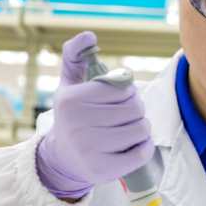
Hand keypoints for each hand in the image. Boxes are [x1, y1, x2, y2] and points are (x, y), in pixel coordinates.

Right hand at [36, 31, 154, 198]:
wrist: (62, 158)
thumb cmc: (74, 115)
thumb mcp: (69, 84)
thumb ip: (76, 55)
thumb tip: (89, 34)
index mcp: (71, 100)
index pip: (123, 88)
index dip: (126, 92)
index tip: (115, 99)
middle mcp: (77, 125)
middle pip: (136, 108)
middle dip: (135, 110)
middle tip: (122, 116)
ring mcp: (89, 150)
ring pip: (141, 129)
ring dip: (141, 128)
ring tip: (125, 130)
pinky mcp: (102, 171)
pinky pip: (142, 154)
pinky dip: (143, 148)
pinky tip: (131, 146)